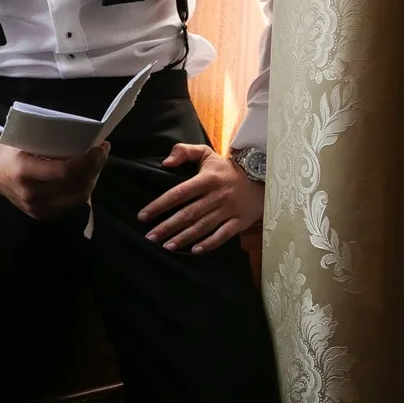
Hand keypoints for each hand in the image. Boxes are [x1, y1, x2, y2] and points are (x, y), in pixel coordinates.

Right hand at [0, 134, 111, 220]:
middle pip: (76, 186)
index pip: (65, 172)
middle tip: (102, 151)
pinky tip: (87, 174)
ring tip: (97, 162)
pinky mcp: (41, 215)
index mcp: (23, 172)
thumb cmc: (9, 148)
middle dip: (95, 168)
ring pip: (78, 197)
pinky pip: (71, 203)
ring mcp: (36, 209)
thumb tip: (86, 139)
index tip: (99, 146)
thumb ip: (50, 142)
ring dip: (92, 178)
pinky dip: (83, 187)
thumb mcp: (25, 139)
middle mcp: (30, 195)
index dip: (87, 161)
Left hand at [138, 143, 262, 253]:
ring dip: (183, 238)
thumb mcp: (206, 153)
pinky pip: (223, 235)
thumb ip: (184, 151)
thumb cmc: (225, 168)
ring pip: (203, 227)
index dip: (159, 205)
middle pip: (188, 214)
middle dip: (167, 227)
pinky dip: (209, 244)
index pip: (178, 193)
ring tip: (166, 246)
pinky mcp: (239, 222)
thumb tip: (165, 163)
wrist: (260, 178)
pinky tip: (194, 251)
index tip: (143, 216)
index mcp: (207, 179)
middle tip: (149, 237)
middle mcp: (217, 195)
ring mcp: (229, 210)